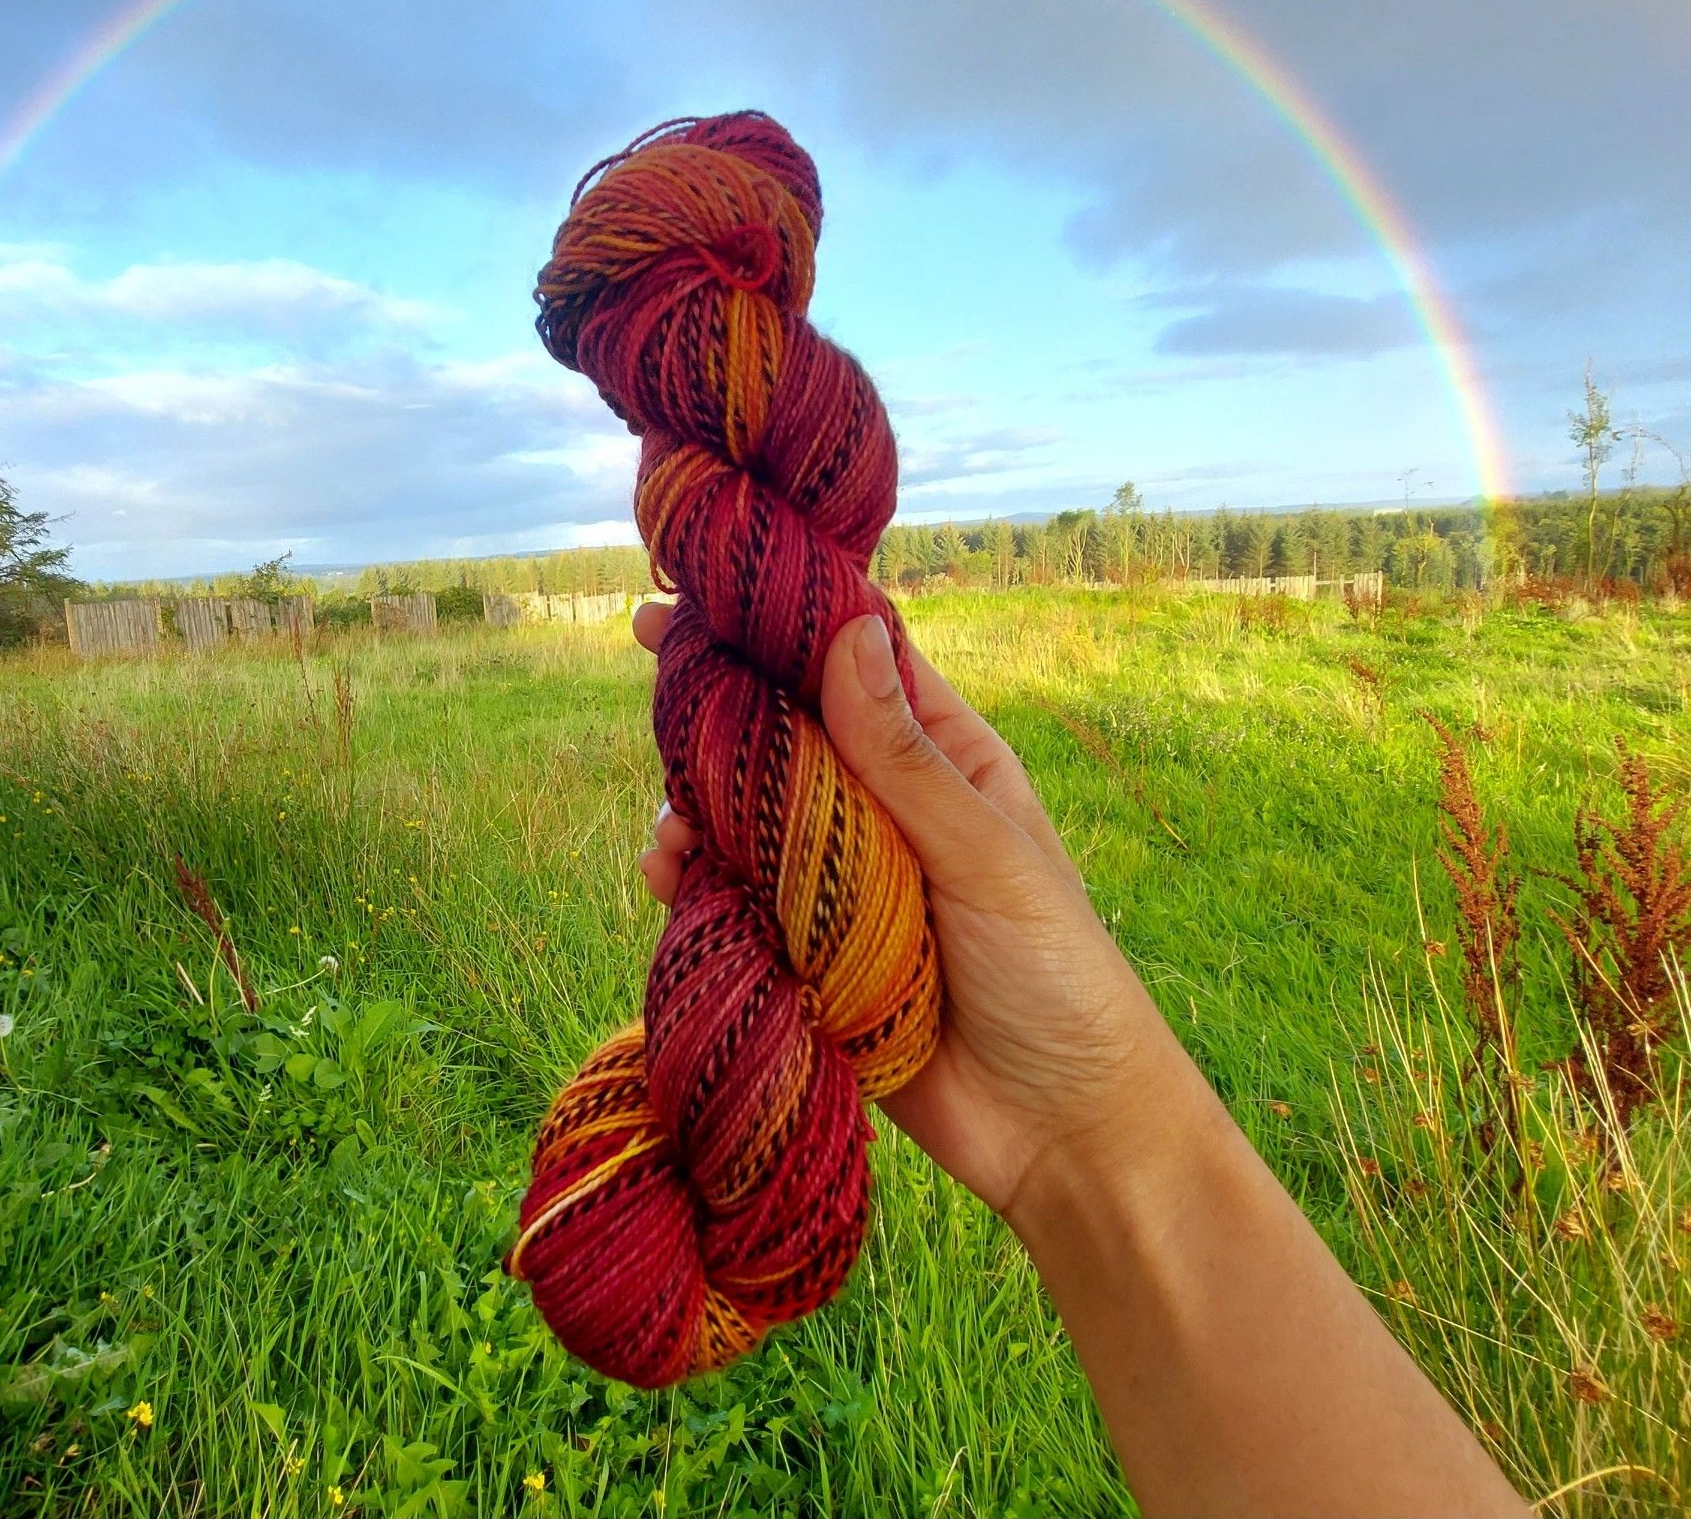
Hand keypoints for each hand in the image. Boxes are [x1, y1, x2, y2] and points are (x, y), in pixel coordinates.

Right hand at [632, 601, 1181, 1225]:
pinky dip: (693, 881)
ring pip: (747, 815)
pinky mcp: (803, 954)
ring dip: (700, 802)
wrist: (1060, 1133)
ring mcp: (837, 883)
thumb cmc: (1056, 975)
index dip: (792, 622)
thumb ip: (906, 758)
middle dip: (724, 705)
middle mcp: (882, 810)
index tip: (718, 586)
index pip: (859, 666)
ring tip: (673, 817)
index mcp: (944, 763)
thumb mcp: (986, 855)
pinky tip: (668, 875)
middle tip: (657, 663)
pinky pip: (734, 899)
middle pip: (786, 733)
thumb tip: (849, 633)